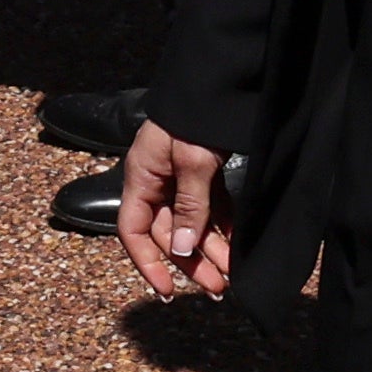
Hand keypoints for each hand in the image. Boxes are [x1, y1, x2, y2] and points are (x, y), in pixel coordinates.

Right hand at [117, 117, 235, 298]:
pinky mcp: (204, 172)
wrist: (219, 82)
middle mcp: (158, 182)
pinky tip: (237, 247)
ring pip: (193, 223)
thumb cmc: (197, 118)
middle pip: (169, 232)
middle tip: (216, 289)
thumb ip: (189, 206)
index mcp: (142, 178)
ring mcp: (181, 178)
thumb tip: (179, 249)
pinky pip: (212, 208)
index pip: (134, 231)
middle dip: (192, 262)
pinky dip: (224, 227)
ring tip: (231, 275)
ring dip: (211, 249)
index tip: (168, 289)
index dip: (148, 262)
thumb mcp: (192, 162)